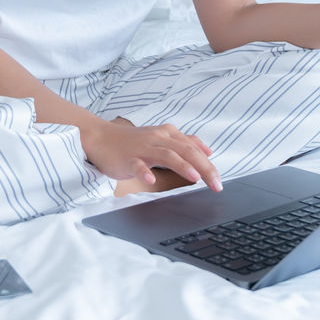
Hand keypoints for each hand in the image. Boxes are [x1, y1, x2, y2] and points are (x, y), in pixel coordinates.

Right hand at [81, 116, 221, 191]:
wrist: (100, 138)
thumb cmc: (132, 142)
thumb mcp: (161, 138)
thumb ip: (184, 143)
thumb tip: (208, 150)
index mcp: (168, 134)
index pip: (193, 148)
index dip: (208, 164)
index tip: (219, 180)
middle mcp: (158, 138)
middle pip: (186, 151)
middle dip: (204, 168)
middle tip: (216, 184)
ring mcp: (143, 148)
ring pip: (166, 154)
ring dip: (182, 165)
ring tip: (195, 177)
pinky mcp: (128, 157)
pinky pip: (137, 164)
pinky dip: (144, 171)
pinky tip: (150, 180)